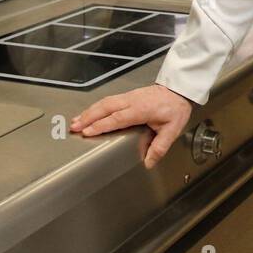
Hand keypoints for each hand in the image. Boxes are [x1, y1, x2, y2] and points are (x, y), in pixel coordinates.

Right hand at [71, 84, 192, 168]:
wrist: (179, 89)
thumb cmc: (175, 108)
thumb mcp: (172, 130)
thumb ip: (160, 147)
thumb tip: (149, 162)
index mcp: (141, 110)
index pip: (117, 118)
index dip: (101, 125)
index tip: (88, 131)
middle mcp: (132, 101)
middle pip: (105, 107)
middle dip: (88, 117)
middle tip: (74, 126)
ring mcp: (129, 96)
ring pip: (105, 102)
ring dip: (89, 111)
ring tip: (75, 121)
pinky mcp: (128, 95)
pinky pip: (108, 100)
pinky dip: (95, 107)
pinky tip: (89, 113)